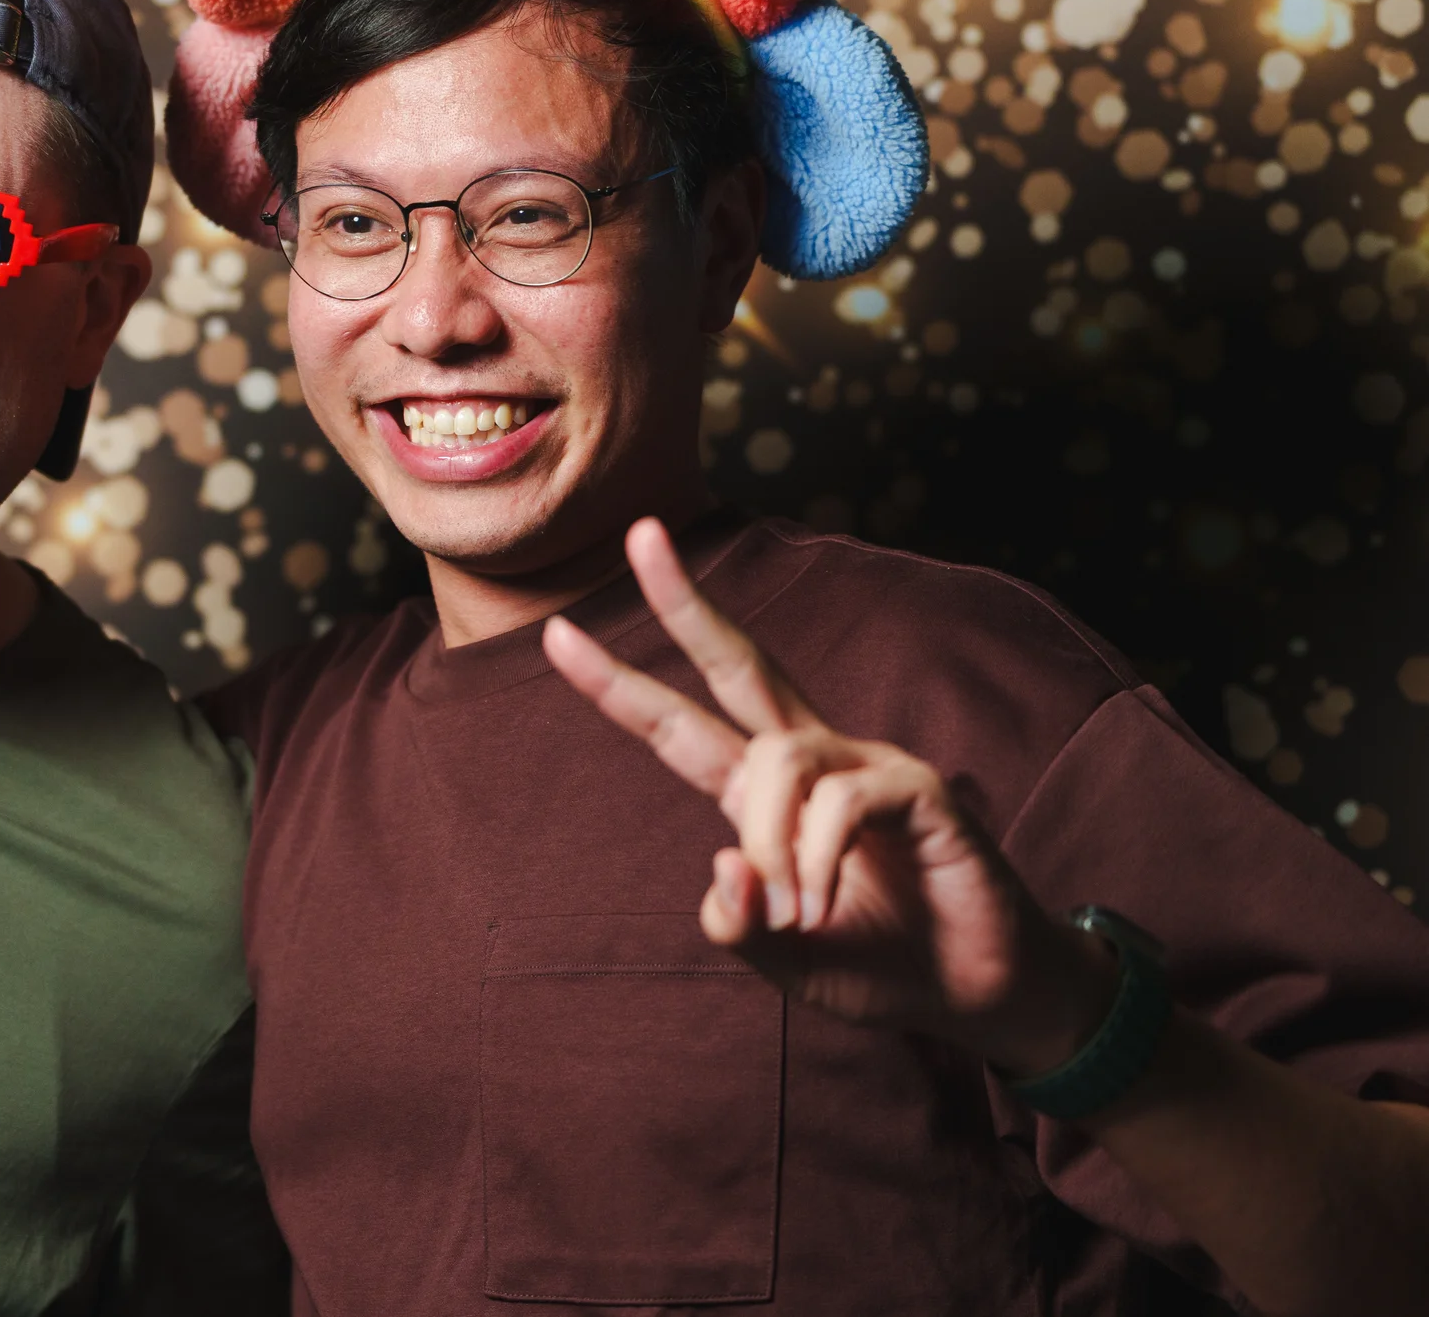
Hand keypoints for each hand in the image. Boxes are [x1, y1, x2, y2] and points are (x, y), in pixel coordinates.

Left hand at [543, 518, 1115, 1076]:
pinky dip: (817, 858)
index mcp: (763, 793)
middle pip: (739, 664)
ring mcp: (865, 765)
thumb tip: (721, 863)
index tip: (555, 635)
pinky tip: (825, 904)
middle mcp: (810, 761)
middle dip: (684, 602)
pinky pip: (840, 802)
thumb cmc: (874, 963)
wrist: (972, 995)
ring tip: (797, 915)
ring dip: (768, 846)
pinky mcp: (916, 788)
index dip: (619, 685)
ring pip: (777, 761)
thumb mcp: (780, 956)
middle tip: (640, 532)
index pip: (680, 726)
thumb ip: (737, 923)